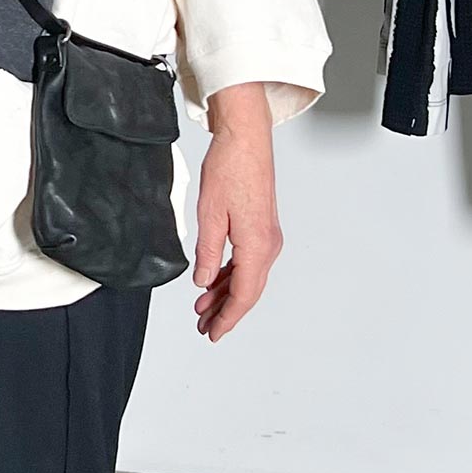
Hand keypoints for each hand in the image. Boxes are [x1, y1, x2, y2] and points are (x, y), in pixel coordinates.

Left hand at [192, 87, 282, 342]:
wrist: (246, 139)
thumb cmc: (230, 169)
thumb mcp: (209, 215)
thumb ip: (208, 254)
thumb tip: (205, 282)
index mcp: (257, 246)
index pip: (243, 295)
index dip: (227, 318)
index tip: (212, 334)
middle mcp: (268, 245)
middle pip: (248, 291)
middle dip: (225, 311)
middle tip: (204, 327)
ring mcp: (268, 237)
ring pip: (248, 277)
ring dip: (226, 294)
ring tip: (203, 308)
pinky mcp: (262, 227)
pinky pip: (248, 262)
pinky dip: (231, 276)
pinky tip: (215, 282)